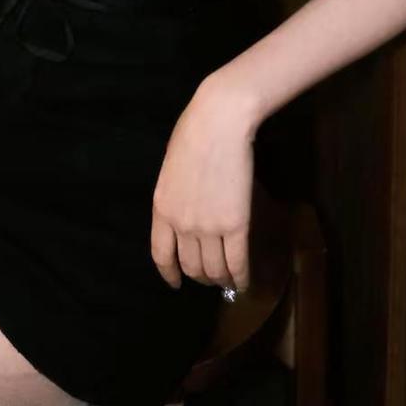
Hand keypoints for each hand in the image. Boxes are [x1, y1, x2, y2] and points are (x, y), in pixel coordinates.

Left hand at [150, 86, 254, 292]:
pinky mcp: (236, 226)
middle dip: (201, 277)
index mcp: (161, 209)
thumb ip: (174, 196)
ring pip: (214, 269)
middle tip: (211, 277)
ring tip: (228, 280)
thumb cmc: (193, 133)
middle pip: (191, 266)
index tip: (176, 283)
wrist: (218, 122)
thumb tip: (184, 210)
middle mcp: (182, 225)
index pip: (161, 255)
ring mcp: (209, 228)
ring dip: (222, 279)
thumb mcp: (171, 168)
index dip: (169, 273)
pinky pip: (238, 262)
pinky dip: (241, 277)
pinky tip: (244, 282)